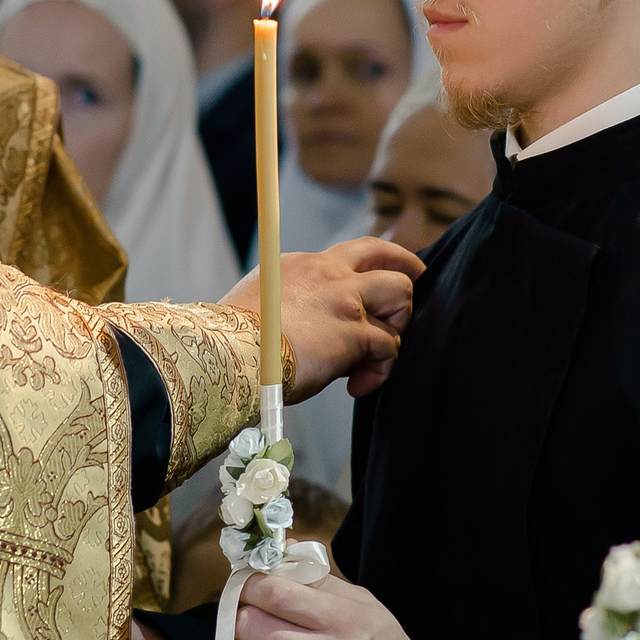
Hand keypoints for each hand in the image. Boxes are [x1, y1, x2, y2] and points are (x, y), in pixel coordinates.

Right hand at [221, 237, 421, 398]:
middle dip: (408, 277)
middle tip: (410, 299)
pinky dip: (381, 370)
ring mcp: (345, 300)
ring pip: (401, 295)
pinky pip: (389, 347)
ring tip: (375, 356)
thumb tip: (299, 324)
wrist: (228, 352)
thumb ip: (288, 300)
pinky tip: (358, 386)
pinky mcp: (354, 333)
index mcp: (305, 265)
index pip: (354, 254)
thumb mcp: (259, 300)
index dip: (375, 267)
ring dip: (397, 327)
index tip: (382, 281)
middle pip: (387, 258)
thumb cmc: (232, 338)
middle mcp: (329, 274)